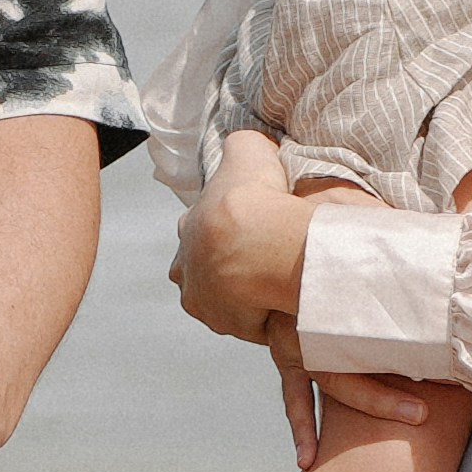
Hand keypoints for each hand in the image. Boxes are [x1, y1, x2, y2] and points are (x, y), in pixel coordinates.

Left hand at [168, 134, 315, 345]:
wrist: (261, 244)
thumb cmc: (252, 198)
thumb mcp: (246, 150)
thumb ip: (244, 145)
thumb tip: (251, 145)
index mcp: (188, 230)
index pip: (199, 231)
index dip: (223, 229)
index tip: (247, 228)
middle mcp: (187, 271)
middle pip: (203, 272)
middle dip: (224, 269)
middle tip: (260, 263)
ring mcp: (205, 304)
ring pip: (224, 301)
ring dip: (244, 297)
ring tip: (275, 286)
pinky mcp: (230, 326)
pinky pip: (250, 323)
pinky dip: (265, 316)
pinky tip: (284, 304)